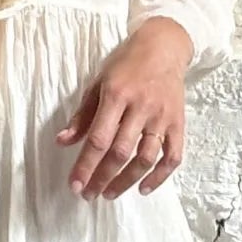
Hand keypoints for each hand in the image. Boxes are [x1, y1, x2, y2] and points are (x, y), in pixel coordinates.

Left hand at [56, 17, 193, 199]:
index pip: (98, 139)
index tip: (75, 184)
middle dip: (102, 178)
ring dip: (126, 181)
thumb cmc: (126, 64)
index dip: (85, 165)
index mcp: (116, 95)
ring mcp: (162, 117)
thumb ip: (82, 115)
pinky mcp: (178, 123)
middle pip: (120, 152)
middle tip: (88, 195)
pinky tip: (143, 188)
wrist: (164, 47)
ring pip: (145, 158)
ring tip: (110, 193)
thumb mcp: (98, 83)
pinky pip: (172, 156)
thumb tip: (63, 141)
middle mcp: (141, 107)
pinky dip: (159, 176)